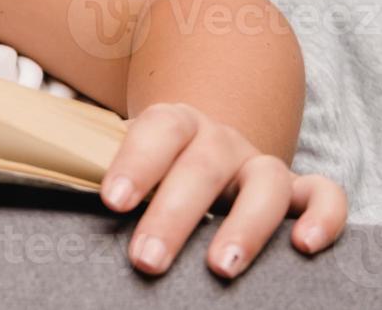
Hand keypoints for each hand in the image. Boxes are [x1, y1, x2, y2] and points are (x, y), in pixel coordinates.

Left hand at [100, 101, 347, 277]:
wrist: (201, 141)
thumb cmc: (156, 164)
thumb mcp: (131, 161)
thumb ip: (114, 179)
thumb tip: (69, 209)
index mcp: (173, 124)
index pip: (156, 132)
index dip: (135, 164)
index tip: (112, 201)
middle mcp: (219, 139)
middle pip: (201, 167)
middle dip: (173, 216)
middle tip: (147, 259)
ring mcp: (259, 162)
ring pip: (264, 183)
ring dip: (244, 227)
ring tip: (220, 268)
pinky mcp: (296, 188)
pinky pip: (323, 195)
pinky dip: (322, 217)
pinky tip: (303, 246)